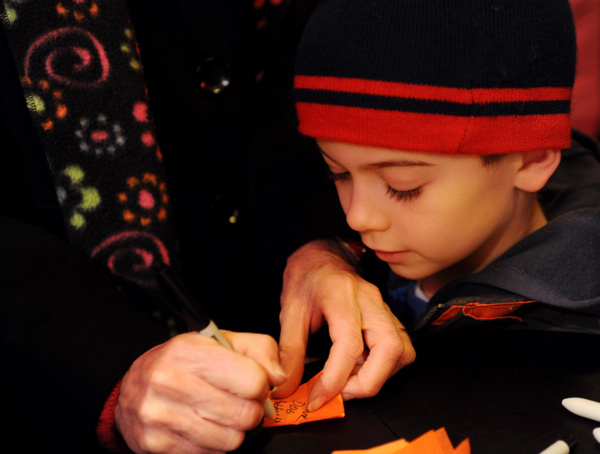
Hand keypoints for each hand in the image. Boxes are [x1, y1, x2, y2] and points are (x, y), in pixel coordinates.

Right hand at [115, 331, 287, 453]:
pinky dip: (213, 444)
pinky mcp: (155, 443)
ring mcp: (159, 414)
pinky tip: (202, 426)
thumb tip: (279, 376)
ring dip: (233, 430)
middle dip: (250, 411)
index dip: (261, 386)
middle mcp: (169, 380)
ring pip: (230, 439)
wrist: (133, 389)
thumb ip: (259, 350)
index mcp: (188, 351)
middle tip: (239, 403)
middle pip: (244, 414)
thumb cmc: (183, 363)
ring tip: (219, 414)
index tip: (253, 385)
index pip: (252, 380)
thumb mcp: (220, 342)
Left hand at [273, 240, 414, 410]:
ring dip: (379, 375)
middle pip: (390, 348)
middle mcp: (369, 300)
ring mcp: (384, 308)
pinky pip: (402, 348)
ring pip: (402, 350)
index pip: (349, 344)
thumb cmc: (306, 280)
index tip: (317, 398)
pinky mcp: (391, 317)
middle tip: (341, 392)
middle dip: (368, 382)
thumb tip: (286, 387)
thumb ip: (289, 351)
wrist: (322, 256)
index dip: (334, 379)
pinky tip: (361, 367)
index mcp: (340, 294)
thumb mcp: (289, 312)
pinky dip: (385, 367)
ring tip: (349, 379)